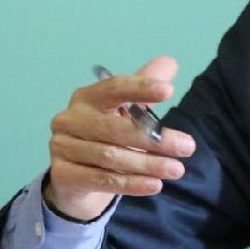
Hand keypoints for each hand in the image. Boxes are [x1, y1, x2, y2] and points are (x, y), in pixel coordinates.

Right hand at [43, 56, 195, 220]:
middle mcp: (69, 118)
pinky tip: (154, 185)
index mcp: (87, 97)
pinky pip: (102, 179)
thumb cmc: (108, 135)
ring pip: (110, 157)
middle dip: (154, 139)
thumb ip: (145, 88)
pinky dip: (131, 184)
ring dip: (148, 165)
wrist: (76, 176)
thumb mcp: (127, 110)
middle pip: (115, 128)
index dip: (141, 88)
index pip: (115, 88)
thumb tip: (170, 63)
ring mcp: (62, 147)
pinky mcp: (62, 175)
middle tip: (188, 147)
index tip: (169, 91)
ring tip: (177, 169)